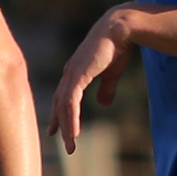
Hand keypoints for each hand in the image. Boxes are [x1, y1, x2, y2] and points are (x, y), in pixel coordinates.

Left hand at [49, 8, 140, 153]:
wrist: (120, 29)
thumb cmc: (117, 47)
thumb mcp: (111, 73)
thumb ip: (106, 88)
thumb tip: (103, 103)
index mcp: (75, 72)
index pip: (63, 96)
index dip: (60, 113)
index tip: (56, 128)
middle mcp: (70, 73)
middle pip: (60, 104)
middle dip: (60, 123)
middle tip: (59, 140)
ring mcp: (72, 74)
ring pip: (64, 107)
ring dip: (67, 128)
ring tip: (71, 146)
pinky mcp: (79, 75)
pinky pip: (72, 103)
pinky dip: (72, 119)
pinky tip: (74, 133)